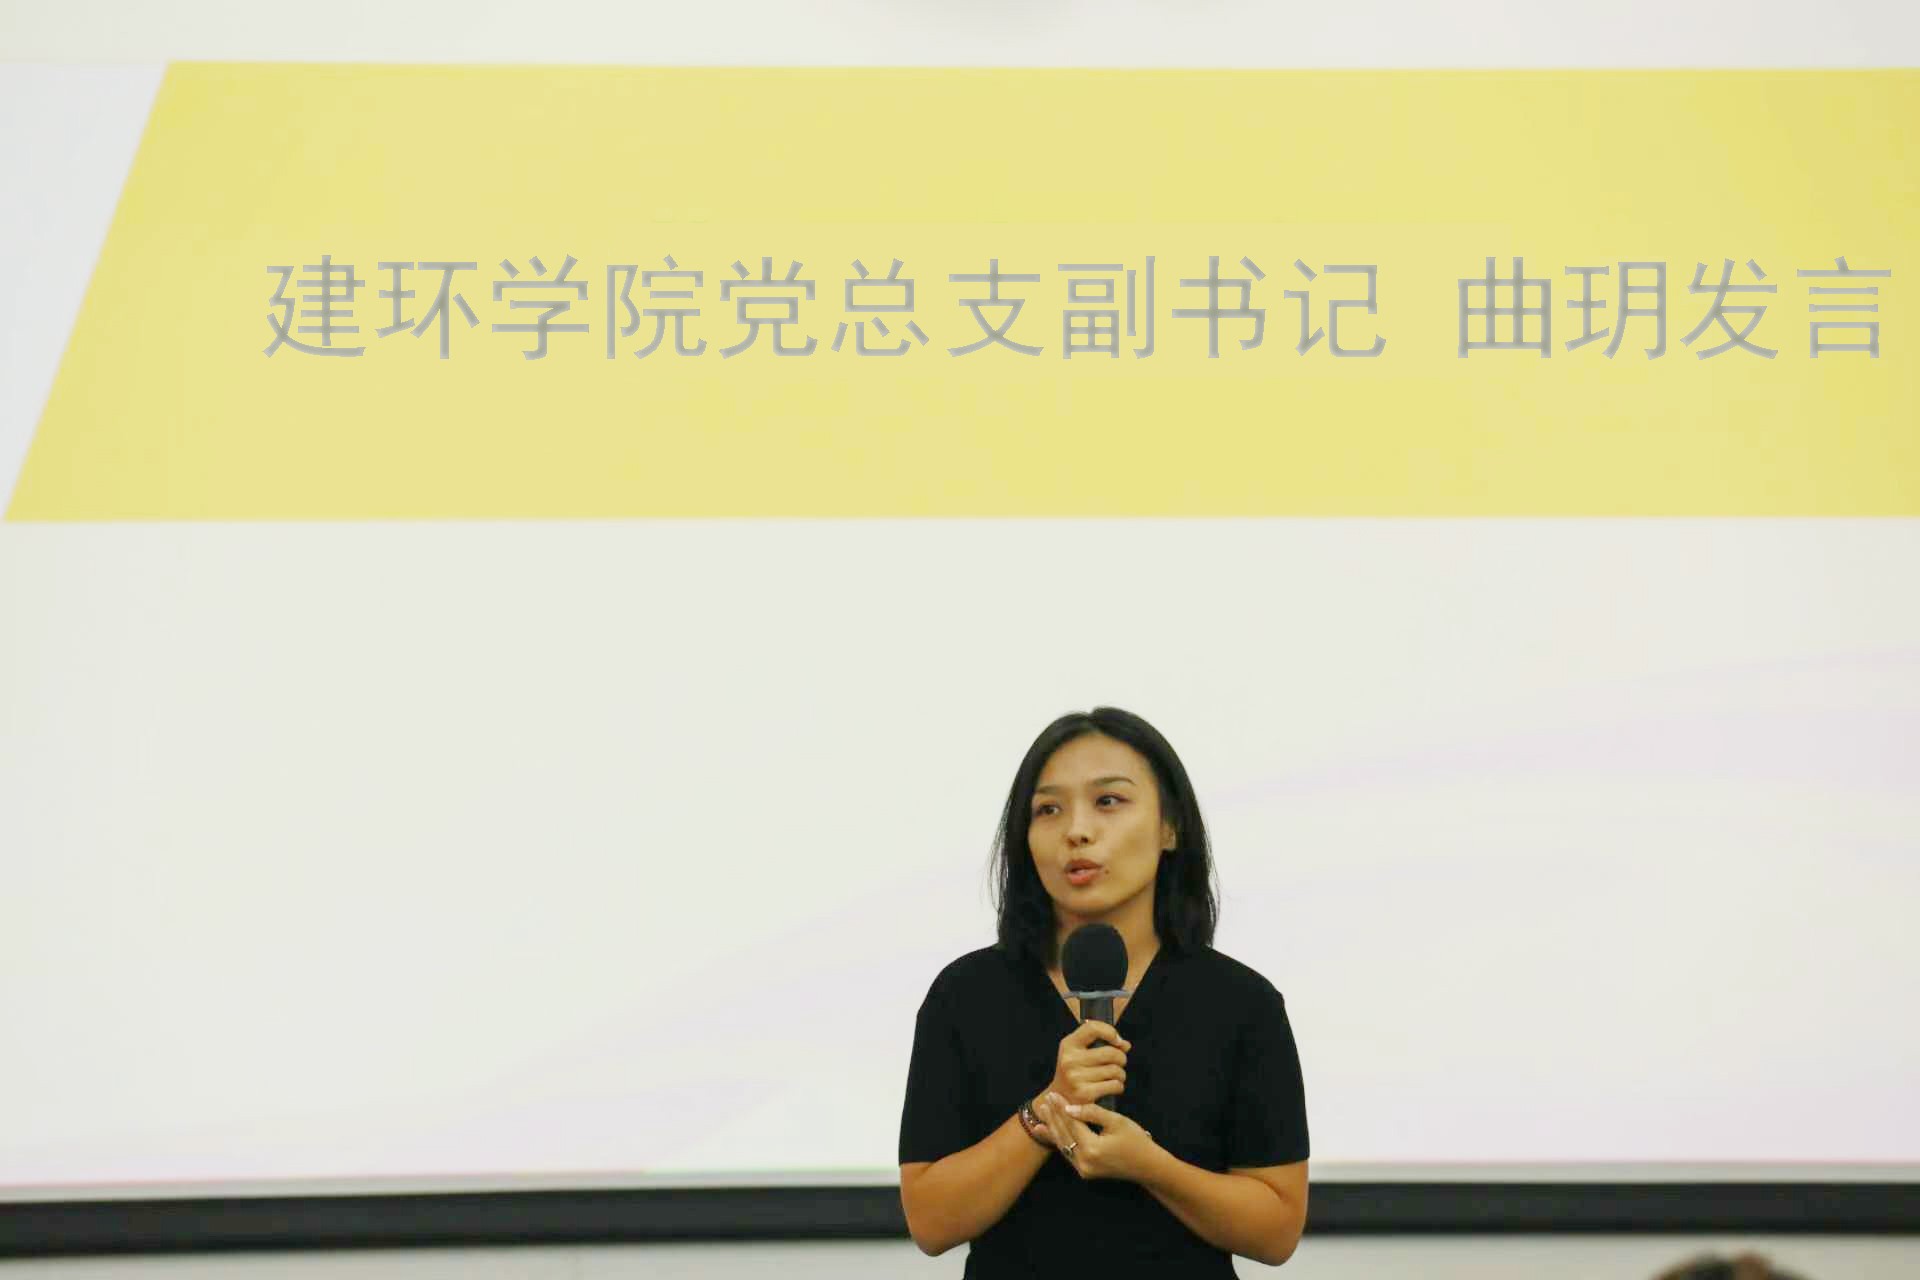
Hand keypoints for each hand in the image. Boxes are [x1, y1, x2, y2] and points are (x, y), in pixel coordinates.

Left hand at [1036, 1091, 1160, 1182]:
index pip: (1072, 1124)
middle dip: (1054, 1116)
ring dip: (1053, 1128)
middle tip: (1046, 1099)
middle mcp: (1084, 1162)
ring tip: (1042, 1113)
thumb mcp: (1117, 1121)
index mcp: (1092, 1149)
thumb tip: (1069, 1107)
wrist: (1147, 1166)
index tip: (1054, 1094)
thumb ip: (1092, 1113)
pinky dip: (1059, 1140)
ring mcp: (1083, 1170)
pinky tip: (1048, 1131)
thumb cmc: (1135, 1140)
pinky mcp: (1085, 1172)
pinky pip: (1069, 1153)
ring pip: (1063, 1145)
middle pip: (1064, 1135)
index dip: (1061, 1108)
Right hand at [1043, 1019, 1129, 1108]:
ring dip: (1121, 1074)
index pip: (1092, 1028)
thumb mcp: (1079, 1051)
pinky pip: (1114, 1085)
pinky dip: (1118, 1086)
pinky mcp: (1084, 1094)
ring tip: (1114, 1076)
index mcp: (1068, 1045)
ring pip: (1115, 1070)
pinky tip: (1111, 1087)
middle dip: (1121, 1058)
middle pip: (1111, 1052)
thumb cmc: (1075, 1071)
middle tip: (1118, 1063)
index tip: (1117, 1041)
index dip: (1110, 1032)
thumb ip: (1101, 1043)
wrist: (1060, 1098)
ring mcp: (1076, 1077)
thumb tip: (1125, 1045)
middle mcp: (1070, 1060)